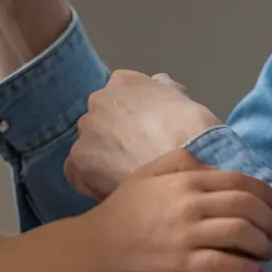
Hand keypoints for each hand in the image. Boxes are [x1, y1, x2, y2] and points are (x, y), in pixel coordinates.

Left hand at [66, 70, 220, 199]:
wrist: (187, 159)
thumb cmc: (193, 131)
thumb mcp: (184, 99)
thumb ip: (164, 92)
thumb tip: (159, 88)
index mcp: (124, 81)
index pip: (121, 97)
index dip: (133, 120)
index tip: (146, 135)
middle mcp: (99, 100)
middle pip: (103, 122)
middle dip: (116, 139)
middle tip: (138, 159)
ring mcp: (87, 129)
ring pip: (90, 147)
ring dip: (104, 162)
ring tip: (129, 179)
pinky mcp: (79, 160)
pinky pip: (80, 174)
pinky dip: (94, 184)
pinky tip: (116, 190)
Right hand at [83, 148, 271, 271]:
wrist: (97, 245)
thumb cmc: (123, 208)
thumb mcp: (148, 172)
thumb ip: (180, 161)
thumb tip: (211, 165)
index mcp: (184, 180)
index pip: (237, 181)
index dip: (263, 192)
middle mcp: (190, 204)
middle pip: (245, 206)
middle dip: (268, 218)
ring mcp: (188, 235)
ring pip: (241, 234)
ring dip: (262, 243)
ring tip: (266, 250)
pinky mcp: (184, 265)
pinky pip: (225, 264)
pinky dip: (245, 268)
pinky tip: (253, 271)